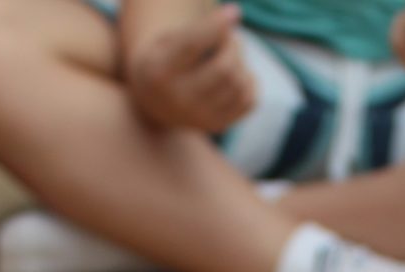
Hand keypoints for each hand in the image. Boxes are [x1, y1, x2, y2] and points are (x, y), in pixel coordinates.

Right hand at [130, 5, 254, 133]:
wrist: (155, 100)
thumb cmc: (166, 59)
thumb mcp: (170, 40)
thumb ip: (197, 31)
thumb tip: (233, 17)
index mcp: (159, 72)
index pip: (191, 46)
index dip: (215, 27)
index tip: (234, 12)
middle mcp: (178, 100)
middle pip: (224, 68)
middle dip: (233, 45)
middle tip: (229, 37)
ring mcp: (199, 118)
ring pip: (239, 83)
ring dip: (241, 61)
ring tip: (229, 54)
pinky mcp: (217, 126)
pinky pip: (249, 100)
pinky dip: (248, 81)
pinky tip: (235, 76)